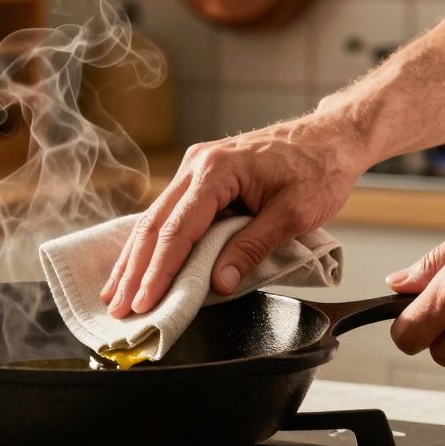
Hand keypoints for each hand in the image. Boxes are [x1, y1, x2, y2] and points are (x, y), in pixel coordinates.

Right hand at [102, 115, 368, 317]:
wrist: (330, 137)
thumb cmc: (318, 169)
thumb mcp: (294, 213)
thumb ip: (253, 247)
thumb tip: (219, 282)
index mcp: (218, 170)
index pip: (179, 229)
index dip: (159, 270)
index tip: (144, 302)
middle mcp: (197, 165)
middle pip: (155, 225)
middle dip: (134, 270)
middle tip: (117, 308)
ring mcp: (195, 169)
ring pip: (154, 219)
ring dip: (134, 259)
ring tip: (114, 294)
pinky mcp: (199, 178)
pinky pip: (167, 214)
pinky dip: (151, 244)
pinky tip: (135, 266)